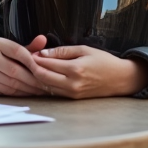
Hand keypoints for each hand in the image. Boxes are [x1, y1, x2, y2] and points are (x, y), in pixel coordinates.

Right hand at [0, 36, 48, 96]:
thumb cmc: (2, 57)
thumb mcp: (15, 50)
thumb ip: (30, 47)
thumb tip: (43, 39)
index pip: (18, 51)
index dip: (33, 62)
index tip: (45, 70)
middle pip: (15, 70)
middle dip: (33, 80)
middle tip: (47, 86)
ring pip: (11, 83)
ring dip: (28, 89)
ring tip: (40, 91)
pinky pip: (5, 91)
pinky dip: (19, 94)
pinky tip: (28, 94)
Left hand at [29, 45, 147, 98]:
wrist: (120, 79)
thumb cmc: (103, 61)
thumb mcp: (83, 49)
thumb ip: (62, 51)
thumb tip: (43, 53)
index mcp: (75, 69)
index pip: (47, 64)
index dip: (35, 58)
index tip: (29, 52)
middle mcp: (72, 84)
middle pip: (42, 77)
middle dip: (32, 68)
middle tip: (27, 60)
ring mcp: (72, 93)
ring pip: (46, 86)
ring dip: (37, 77)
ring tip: (33, 67)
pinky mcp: (73, 98)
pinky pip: (53, 91)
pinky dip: (45, 84)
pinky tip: (42, 76)